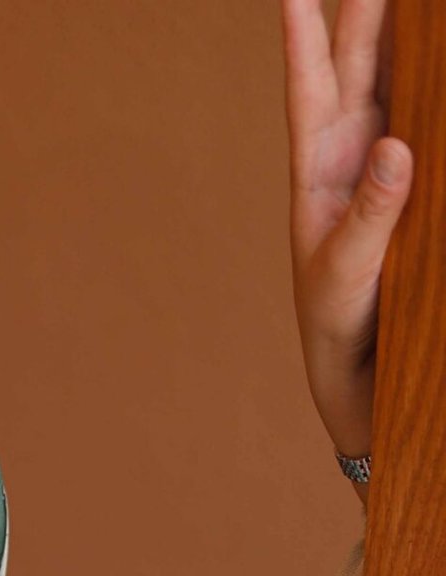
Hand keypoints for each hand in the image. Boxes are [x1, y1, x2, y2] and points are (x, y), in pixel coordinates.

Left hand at [282, 0, 414, 466]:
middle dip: (373, 8)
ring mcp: (392, 167)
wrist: (366, 378)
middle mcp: (355, 156)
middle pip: (363, 64)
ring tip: (420, 0)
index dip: (303, 39)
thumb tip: (395, 147)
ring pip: (402, 84)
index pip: (309, 90)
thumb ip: (369, 217)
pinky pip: (434, 130)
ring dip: (414, 40)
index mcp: (318, 173)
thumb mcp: (344, 277)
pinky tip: (444, 63)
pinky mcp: (425, 188)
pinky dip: (438, 98)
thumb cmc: (340, 329)